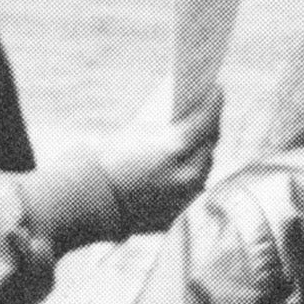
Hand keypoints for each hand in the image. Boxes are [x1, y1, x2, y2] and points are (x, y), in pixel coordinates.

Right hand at [95, 80, 222, 234]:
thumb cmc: (106, 158)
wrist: (86, 201)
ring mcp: (183, 198)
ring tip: (200, 138)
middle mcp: (187, 174)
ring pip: (203, 170)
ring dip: (201, 153)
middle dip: (210, 126)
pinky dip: (186, 178)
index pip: (207, 118)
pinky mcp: (174, 215)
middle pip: (210, 144)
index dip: (214, 101)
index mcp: (177, 147)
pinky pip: (188, 192)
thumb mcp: (136, 133)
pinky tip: (184, 166)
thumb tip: (187, 116)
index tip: (217, 89)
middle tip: (209, 112)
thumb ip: (168, 128)